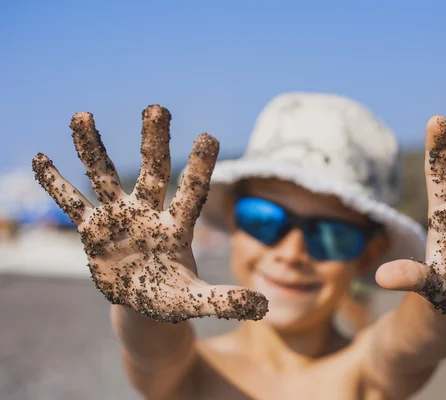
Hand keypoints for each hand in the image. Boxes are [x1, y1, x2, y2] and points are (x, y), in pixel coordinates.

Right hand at [32, 105, 267, 322]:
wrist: (144, 305)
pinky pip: (72, 204)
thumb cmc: (173, 297)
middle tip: (157, 108)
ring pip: (104, 178)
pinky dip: (56, 185)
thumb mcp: (196, 301)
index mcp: (177, 229)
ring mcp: (119, 219)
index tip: (209, 136)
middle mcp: (148, 215)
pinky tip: (42, 159)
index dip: (199, 167)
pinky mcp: (93, 231)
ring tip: (82, 116)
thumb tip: (263, 304)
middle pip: (152, 172)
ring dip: (92, 149)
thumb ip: (226, 300)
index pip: (191, 193)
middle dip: (154, 142)